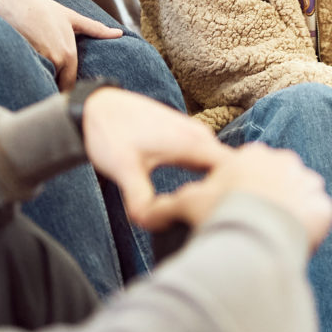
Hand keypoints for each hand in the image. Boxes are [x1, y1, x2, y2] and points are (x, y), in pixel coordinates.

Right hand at [0, 0, 121, 90]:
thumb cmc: (44, 10)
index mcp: (68, 55)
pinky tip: (24, 76)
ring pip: (43, 81)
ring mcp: (39, 62)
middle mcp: (56, 61)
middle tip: (52, 90)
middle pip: (56, 85)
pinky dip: (29, 76)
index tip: (67, 93)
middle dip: (54, 88)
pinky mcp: (23, 62)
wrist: (16, 3)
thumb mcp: (72, 18)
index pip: (70, 84)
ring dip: (42, 83)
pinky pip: (30, 76)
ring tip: (38, 84)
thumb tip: (119, 33)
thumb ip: (96, 29)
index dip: (68, 89)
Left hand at [76, 87, 222, 222]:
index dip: (235, 196)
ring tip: (206, 213)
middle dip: (227, 195)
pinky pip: (207, 160)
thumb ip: (140, 199)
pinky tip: (194, 195)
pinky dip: (206, 177)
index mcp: (193, 143)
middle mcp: (200, 136)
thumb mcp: (125, 170)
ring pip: (218, 165)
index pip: (235, 172)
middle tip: (215, 222)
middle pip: (231, 171)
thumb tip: (151, 224)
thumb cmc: (110, 133)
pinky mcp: (186, 136)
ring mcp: (194, 134)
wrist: (96, 107)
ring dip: (216, 186)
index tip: (225, 218)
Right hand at [138, 140, 331, 254]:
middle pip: (273, 182)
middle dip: (265, 199)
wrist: (258, 234)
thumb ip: (164, 206)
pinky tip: (292, 242)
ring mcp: (307, 182)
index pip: (246, 171)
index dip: (237, 192)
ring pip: (297, 197)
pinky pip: (317, 217)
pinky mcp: (323, 206)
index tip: (231, 211)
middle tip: (250, 225)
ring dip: (288, 211)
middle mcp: (284, 162)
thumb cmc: (221, 213)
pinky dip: (308, 228)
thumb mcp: (187, 204)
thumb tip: (142, 216)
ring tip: (270, 235)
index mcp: (251, 155)